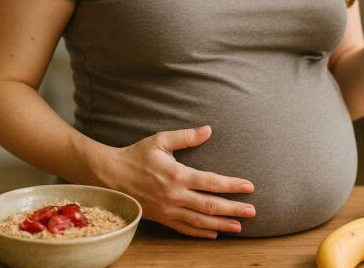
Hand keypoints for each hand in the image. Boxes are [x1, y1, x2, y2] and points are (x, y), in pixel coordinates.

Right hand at [102, 125, 254, 238]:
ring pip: (200, 220)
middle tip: (252, 212)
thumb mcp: (160, 140)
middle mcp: (174, 195)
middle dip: (233, 209)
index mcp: (177, 175)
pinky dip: (200, 232)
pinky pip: (184, 228)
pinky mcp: (161, 218)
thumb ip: (186, 137)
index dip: (232, 185)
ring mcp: (168, 209)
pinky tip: (214, 234)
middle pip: (210, 205)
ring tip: (239, 227)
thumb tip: (208, 130)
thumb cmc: (136, 155)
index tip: (249, 187)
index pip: (212, 182)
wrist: (110, 175)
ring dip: (221, 224)